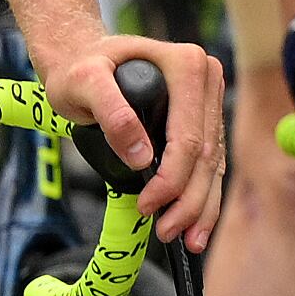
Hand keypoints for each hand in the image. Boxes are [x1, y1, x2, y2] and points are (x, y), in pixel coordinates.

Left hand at [45, 32, 230, 251]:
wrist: (81, 56)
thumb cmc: (80, 67)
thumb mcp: (83, 83)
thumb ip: (112, 114)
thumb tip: (142, 157)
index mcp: (187, 66)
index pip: (189, 137)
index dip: (172, 179)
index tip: (147, 205)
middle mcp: (207, 78)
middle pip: (207, 154)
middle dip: (190, 200)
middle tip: (168, 232)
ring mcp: (208, 98)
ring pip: (214, 162)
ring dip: (202, 204)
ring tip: (187, 238)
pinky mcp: (204, 116)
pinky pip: (210, 161)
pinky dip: (204, 194)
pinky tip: (197, 221)